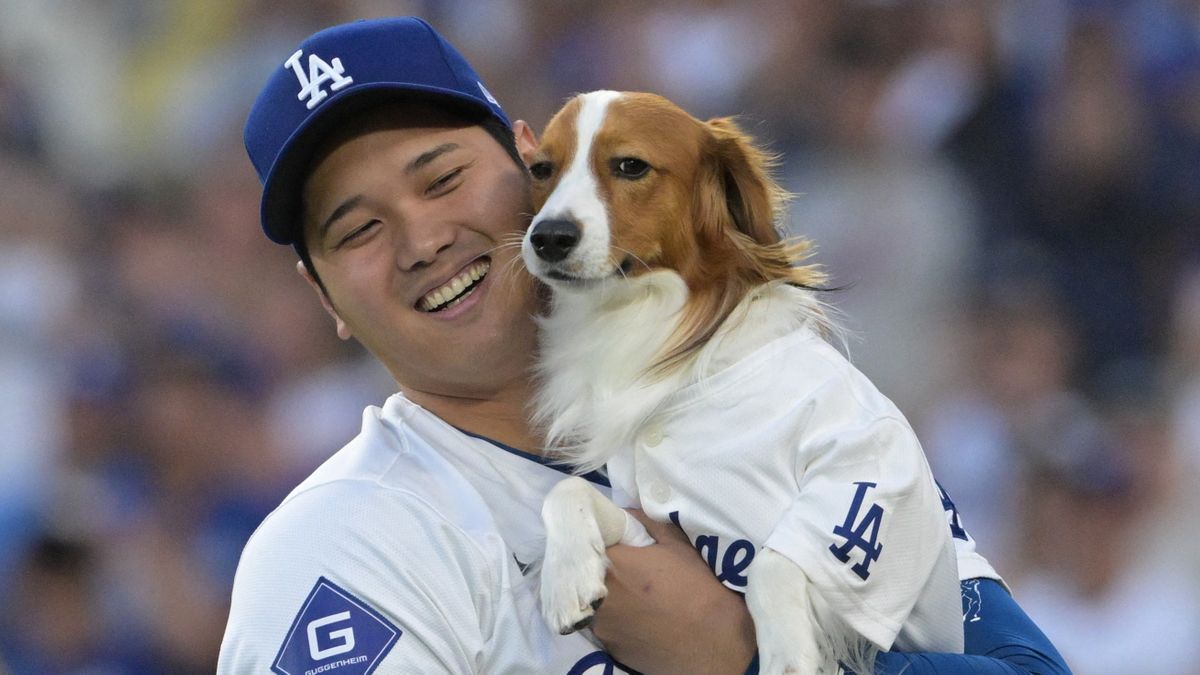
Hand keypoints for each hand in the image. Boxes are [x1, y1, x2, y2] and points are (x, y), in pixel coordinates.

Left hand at [591, 510, 755, 674]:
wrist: (713, 646)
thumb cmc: (698, 589)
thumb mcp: (677, 546)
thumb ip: (645, 523)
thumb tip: (625, 512)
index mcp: (612, 562)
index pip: (588, 537)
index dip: (600, 536)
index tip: (611, 538)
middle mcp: (598, 594)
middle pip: (584, 570)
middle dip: (598, 563)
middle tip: (624, 565)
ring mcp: (600, 625)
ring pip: (592, 598)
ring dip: (604, 591)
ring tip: (632, 593)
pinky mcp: (608, 647)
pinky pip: (604, 623)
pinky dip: (614, 616)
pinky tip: (637, 616)